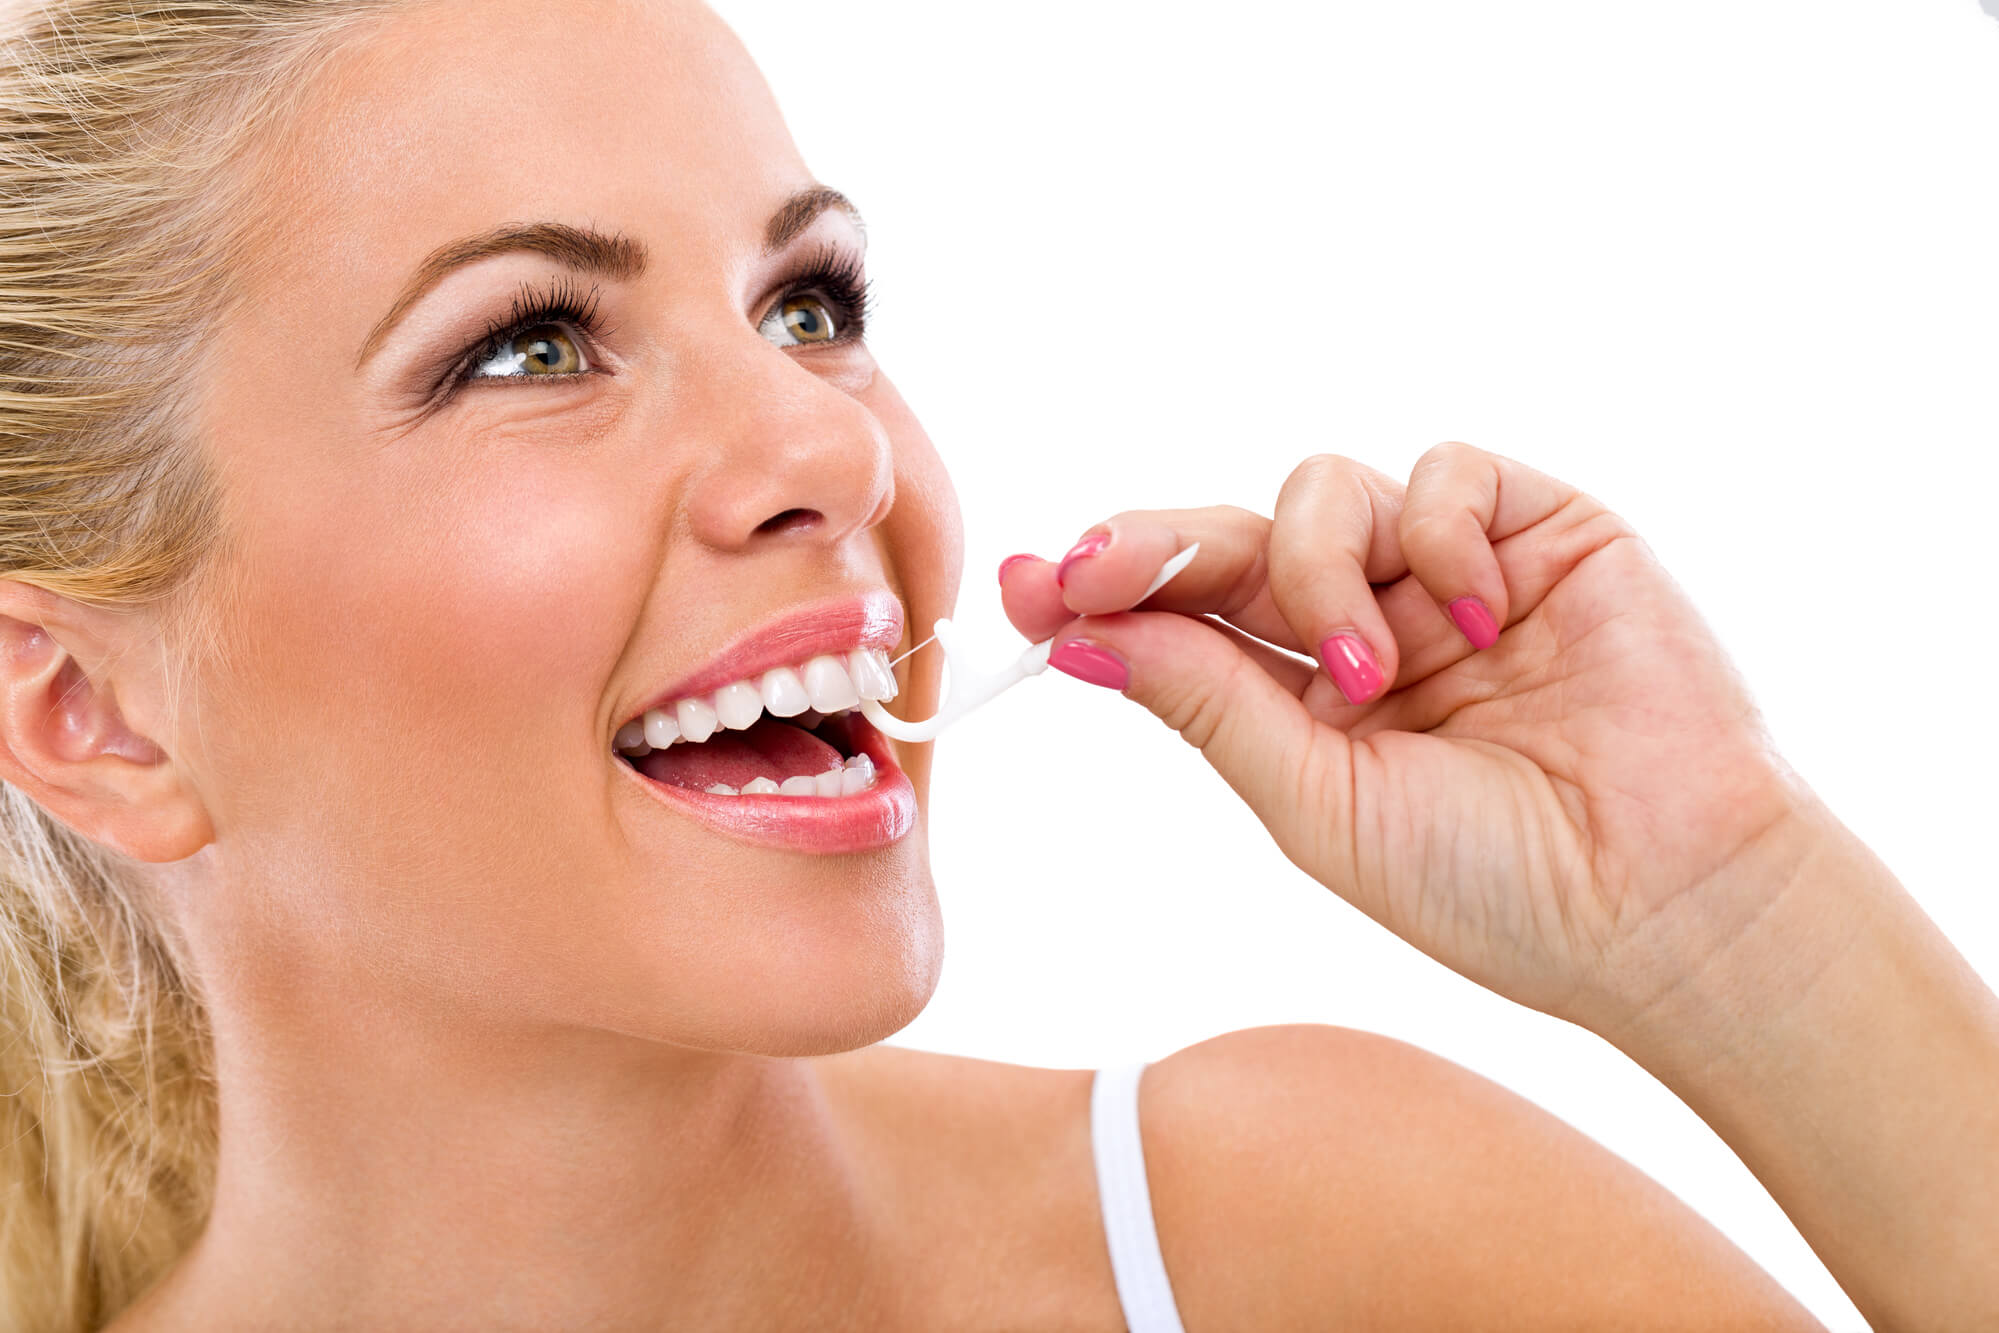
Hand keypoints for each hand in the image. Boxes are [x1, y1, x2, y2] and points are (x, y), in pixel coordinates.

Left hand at [998, 444, 1825, 1034]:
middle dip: (1155, 548)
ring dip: (1318, 568)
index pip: (1181, 620)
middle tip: (1092, 567)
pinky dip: (1437, 532)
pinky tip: (1475, 619)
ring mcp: (1447, 573)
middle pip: (1230, 541)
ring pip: (1323, 491)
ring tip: (1370, 674)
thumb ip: (1208, 704)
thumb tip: (1072, 639)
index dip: (1103, 592)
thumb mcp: (1320, 802)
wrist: (1670, 901)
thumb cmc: (1496, 885)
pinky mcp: (1538, 529)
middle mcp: (1365, 623)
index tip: (1025, 587)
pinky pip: (1446, 473)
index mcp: (1302, 700)